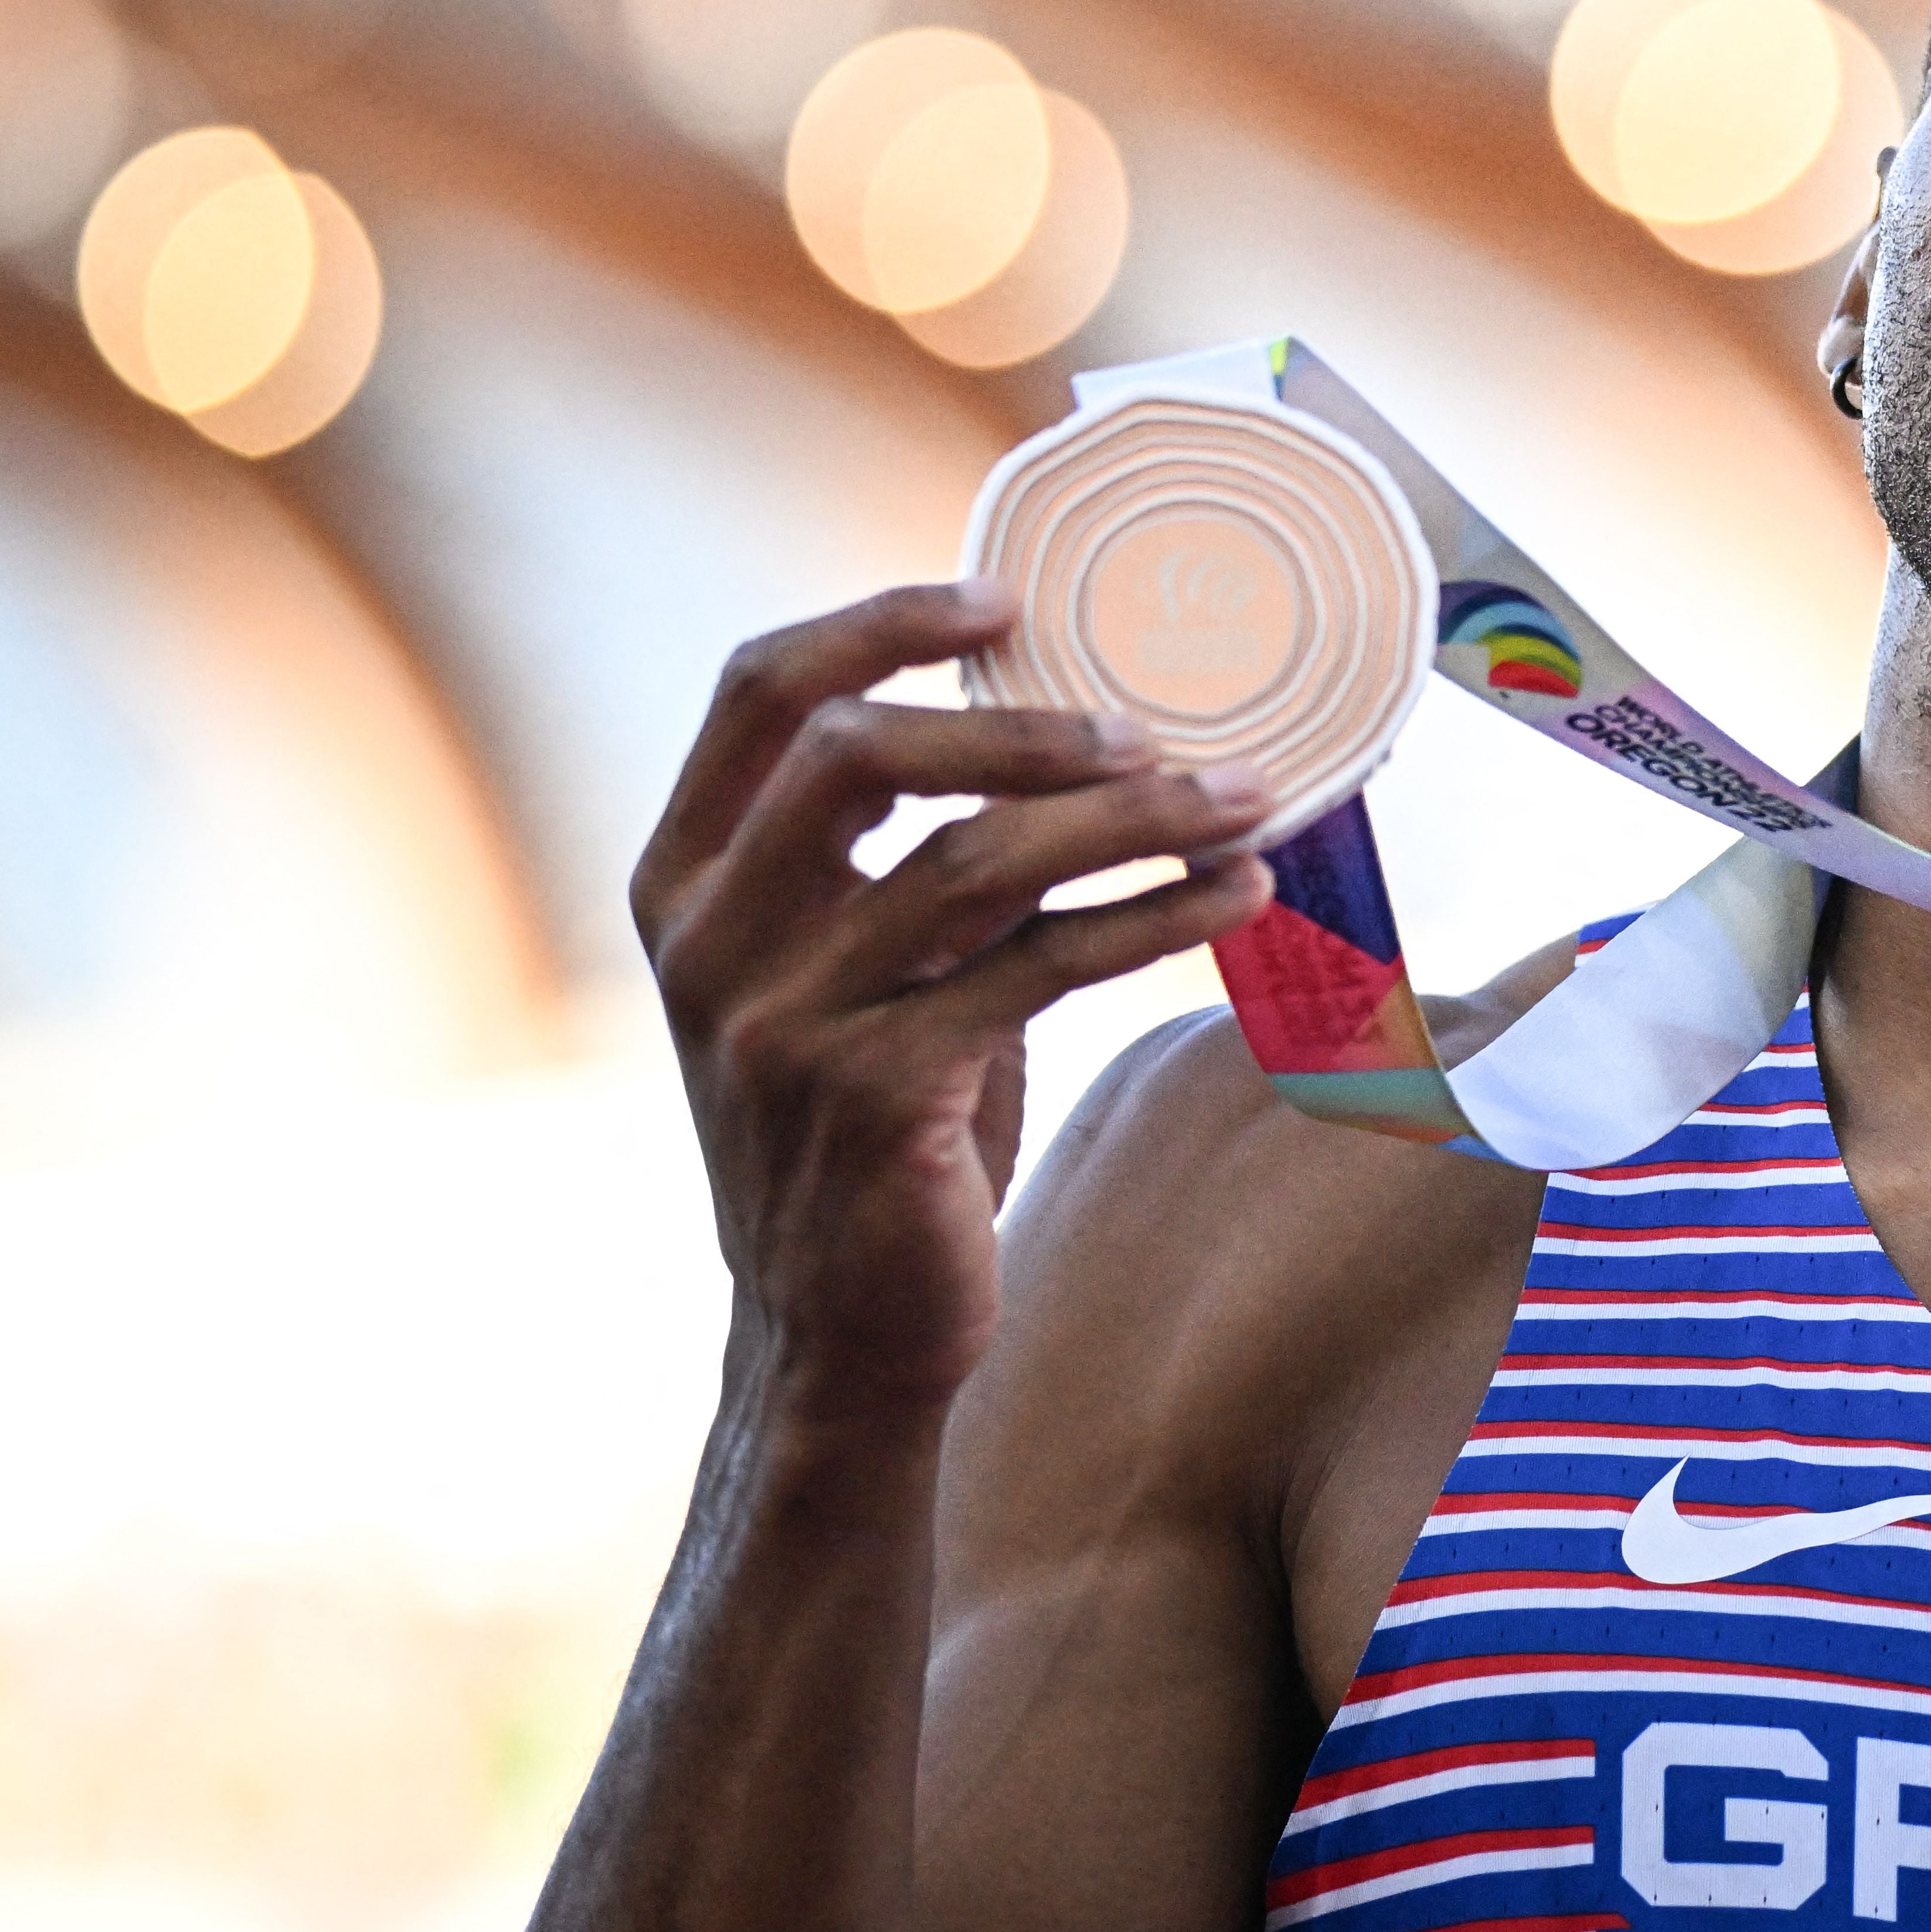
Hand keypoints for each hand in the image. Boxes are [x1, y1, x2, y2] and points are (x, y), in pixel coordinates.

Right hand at [630, 581, 1279, 1417]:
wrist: (839, 1332)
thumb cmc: (877, 1126)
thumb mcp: (856, 972)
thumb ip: (909, 860)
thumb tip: (1064, 729)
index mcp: (687, 880)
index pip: (760, 692)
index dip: (879, 624)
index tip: (1004, 599)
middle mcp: (713, 940)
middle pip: (859, 753)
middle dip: (1022, 723)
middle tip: (1152, 731)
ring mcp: (784, 1020)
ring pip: (970, 861)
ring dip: (1127, 820)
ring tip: (1242, 801)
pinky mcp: (875, 1098)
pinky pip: (1038, 967)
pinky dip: (1153, 917)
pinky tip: (1236, 897)